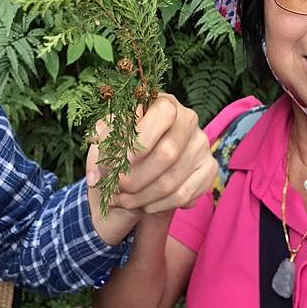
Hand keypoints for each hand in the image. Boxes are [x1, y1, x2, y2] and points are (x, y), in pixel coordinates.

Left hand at [86, 94, 217, 242]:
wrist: (140, 163)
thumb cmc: (122, 144)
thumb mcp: (108, 135)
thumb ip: (103, 140)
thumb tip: (98, 153)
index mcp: (165, 102)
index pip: (163, 113)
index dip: (141, 140)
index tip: (120, 161)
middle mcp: (189, 120)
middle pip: (168, 153)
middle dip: (136, 177)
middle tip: (117, 187)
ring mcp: (201, 145)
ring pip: (173, 179)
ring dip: (142, 197)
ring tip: (122, 200)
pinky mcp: (208, 169)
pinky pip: (184, 195)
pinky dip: (159, 205)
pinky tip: (144, 205)